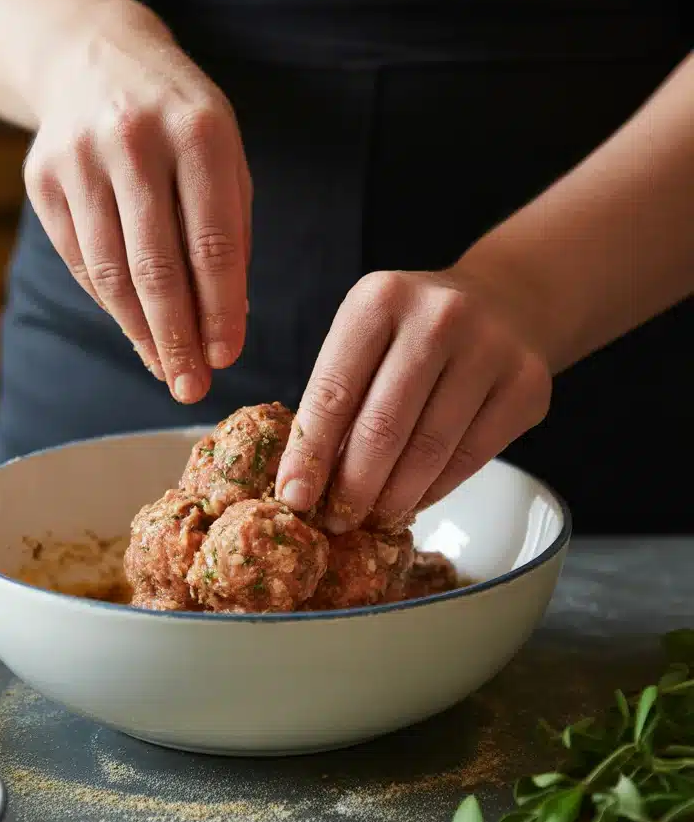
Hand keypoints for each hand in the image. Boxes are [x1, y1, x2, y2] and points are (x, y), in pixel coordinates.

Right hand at [23, 0, 251, 402]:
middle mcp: (134, 141)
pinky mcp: (42, 178)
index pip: (212, 242)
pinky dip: (109, 301)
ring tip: (165, 368)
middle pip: (155, 266)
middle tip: (191, 387)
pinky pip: (79, 260)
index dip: (220, 309)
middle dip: (176, 338)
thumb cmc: (179, 120)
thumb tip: (225, 322)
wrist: (94, 57)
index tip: (227, 357)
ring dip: (140, 331)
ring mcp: (80, 159)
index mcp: (198, 132)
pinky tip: (134, 326)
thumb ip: (230, 232)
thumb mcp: (223, 155)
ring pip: (109, 271)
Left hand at [275, 267, 552, 530]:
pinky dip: (435, 489)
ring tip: (372, 517)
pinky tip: (414, 500)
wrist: (504, 300)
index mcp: (379, 299)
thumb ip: (338, 396)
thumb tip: (304, 483)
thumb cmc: (413, 331)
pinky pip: (470, 458)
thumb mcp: (366, 337)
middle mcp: (438, 317)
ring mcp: (490, 349)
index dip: (310, 453)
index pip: (334, 391)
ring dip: (393, 498)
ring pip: (429, 450)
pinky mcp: (527, 385)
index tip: (294, 499)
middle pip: (383, 427)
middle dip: (353, 487)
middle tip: (336, 521)